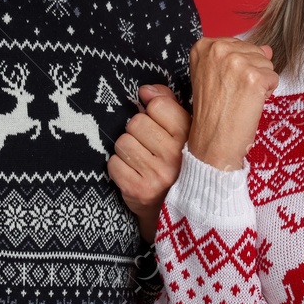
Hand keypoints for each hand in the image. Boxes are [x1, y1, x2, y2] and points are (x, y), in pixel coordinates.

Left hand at [107, 84, 189, 241]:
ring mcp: (157, 175)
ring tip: (141, 160)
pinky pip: (113, 163)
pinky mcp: (138, 191)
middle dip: (138, 131)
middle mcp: (176, 156)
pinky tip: (133, 173)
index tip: (157, 121)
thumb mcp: (183, 132)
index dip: (152, 111)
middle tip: (149, 145)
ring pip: (122, 142)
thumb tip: (145, 91)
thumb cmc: (179, 163)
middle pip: (136, 122)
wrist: (181, 212)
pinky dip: (119, 167)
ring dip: (127, 149)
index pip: (158, 105)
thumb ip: (167, 103)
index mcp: (190, 137)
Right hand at [185, 37, 278, 173]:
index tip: (226, 83)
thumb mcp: (216, 76)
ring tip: (241, 98)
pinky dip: (267, 92)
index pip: (238, 44)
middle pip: (254, 51)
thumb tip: (267, 48)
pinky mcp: (253, 77)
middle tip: (234, 93)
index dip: (238, 67)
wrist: (213, 141)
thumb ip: (239, 56)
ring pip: (266, 63)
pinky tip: (251, 103)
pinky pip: (273, 78)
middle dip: (251, 72)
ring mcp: (236, 62)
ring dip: (260, 82)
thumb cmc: (213, 112)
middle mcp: (218, 49)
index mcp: (204, 46)